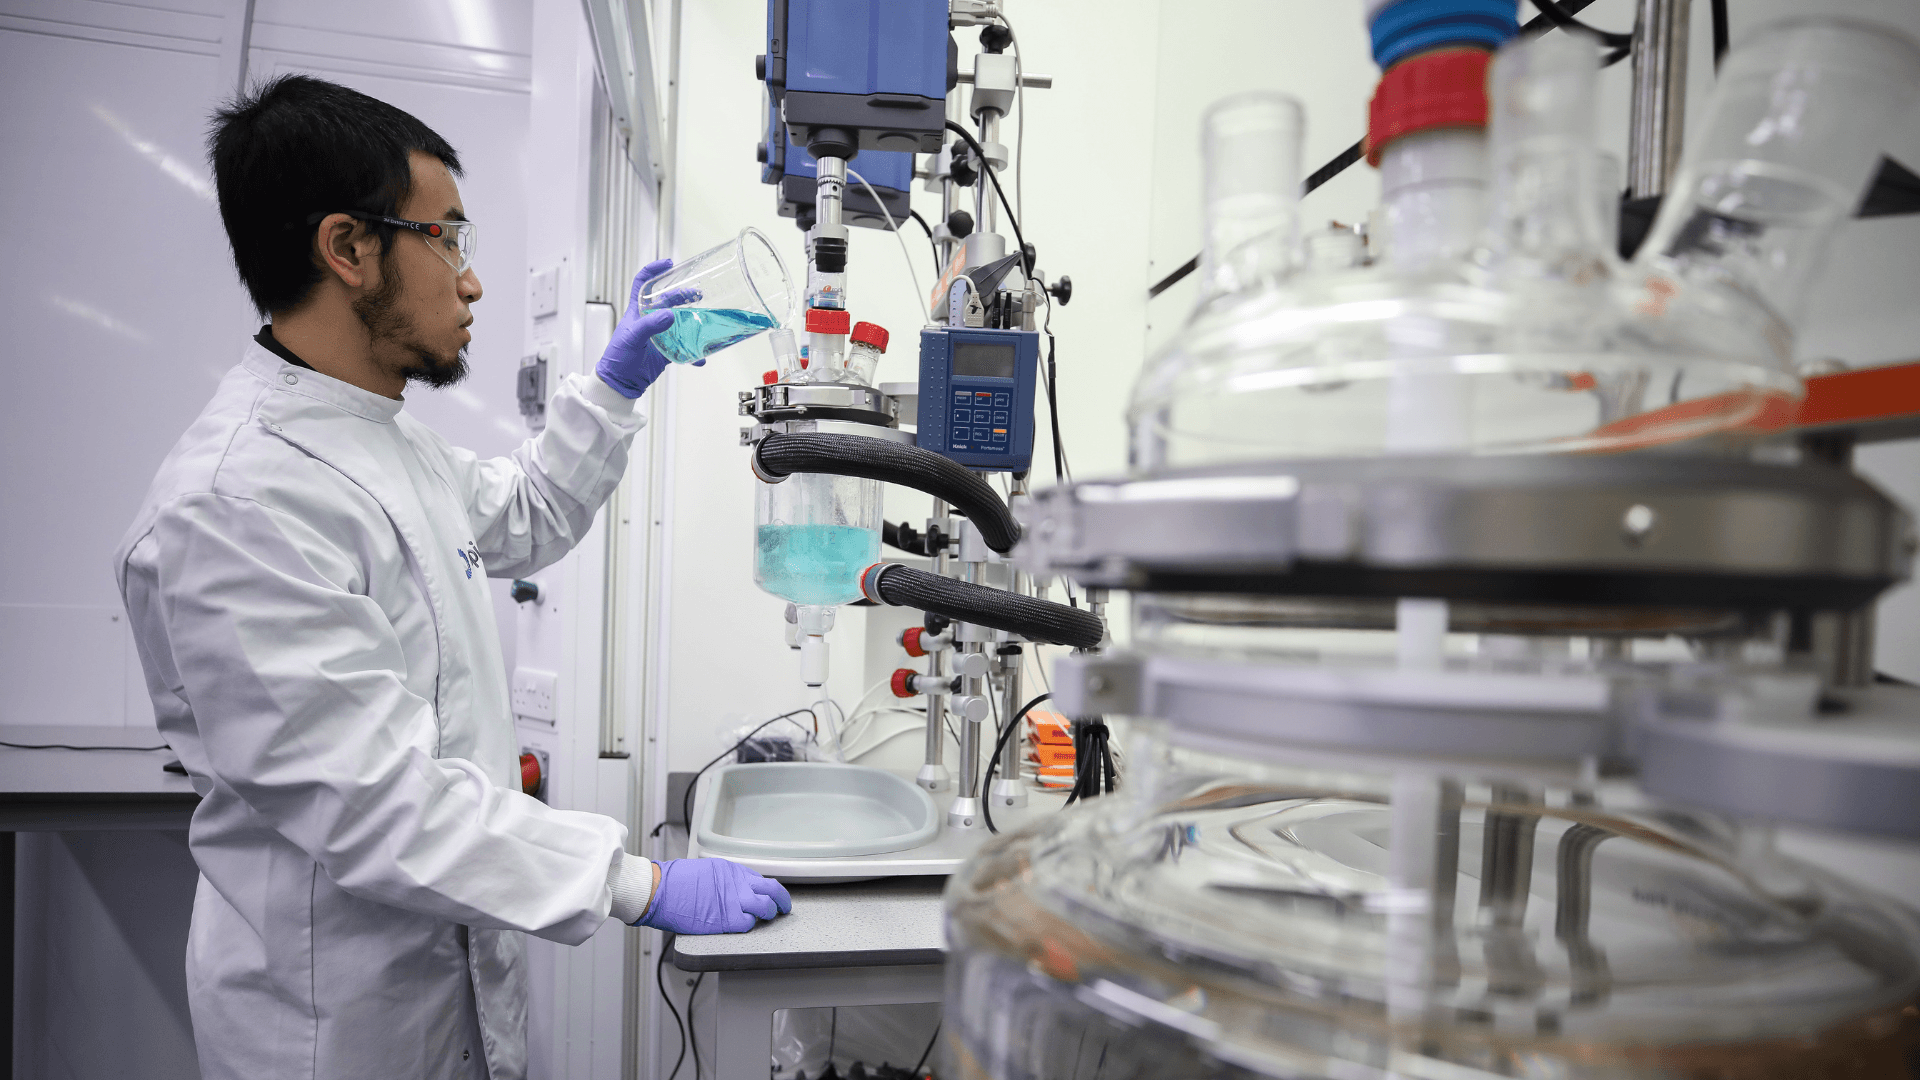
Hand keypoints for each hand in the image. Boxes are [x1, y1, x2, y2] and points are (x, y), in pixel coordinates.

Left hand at [595, 259, 702, 397]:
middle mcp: (649, 320)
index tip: (668, 264)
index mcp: (637, 311)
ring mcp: (659, 335)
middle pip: (668, 300)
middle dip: (683, 294)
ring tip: (704, 318)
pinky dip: (694, 351)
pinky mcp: (666, 350)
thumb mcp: (632, 338)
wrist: (620, 384)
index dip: (654, 270)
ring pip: (679, 321)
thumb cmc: (618, 358)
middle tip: (697, 294)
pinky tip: (701, 356)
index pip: (643, 283)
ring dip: (692, 319)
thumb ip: (650, 326)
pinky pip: (684, 346)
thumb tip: (669, 314)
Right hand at [635, 857, 791, 933]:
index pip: (761, 880)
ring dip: (769, 914)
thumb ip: (723, 880)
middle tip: (783, 908)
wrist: (660, 889)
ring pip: (766, 908)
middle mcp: (737, 883)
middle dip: (782, 900)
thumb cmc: (674, 881)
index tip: (772, 897)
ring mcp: (734, 901)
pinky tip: (743, 925)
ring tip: (767, 919)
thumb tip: (730, 890)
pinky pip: (749, 924)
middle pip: (772, 891)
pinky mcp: (726, 919)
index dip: (769, 891)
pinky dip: (749, 926)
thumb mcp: (705, 871)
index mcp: (731, 870)